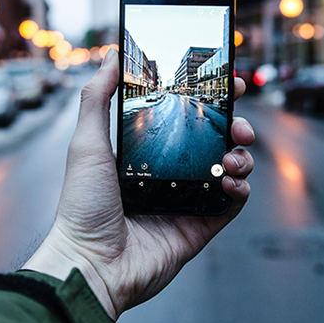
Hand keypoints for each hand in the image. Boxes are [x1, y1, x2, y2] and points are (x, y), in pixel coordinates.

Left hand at [23, 51, 254, 318]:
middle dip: (234, 126)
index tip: (228, 85)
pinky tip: (232, 182)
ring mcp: (187, 199)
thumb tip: (111, 57)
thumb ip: (96, 99)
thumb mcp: (86, 144)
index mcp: (147, 152)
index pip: (186, 117)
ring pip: (229, 168)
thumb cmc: (83, 206)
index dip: (210, 100)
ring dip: (240, 156)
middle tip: (239, 125)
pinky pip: (231, 204)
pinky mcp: (200, 226)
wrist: (91, 264)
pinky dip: (240, 189)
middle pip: (215, 140)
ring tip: (233, 157)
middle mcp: (170, 172)